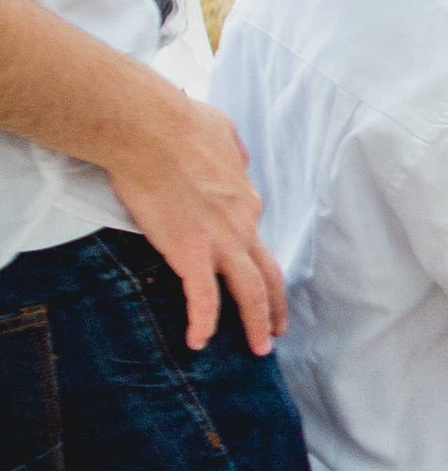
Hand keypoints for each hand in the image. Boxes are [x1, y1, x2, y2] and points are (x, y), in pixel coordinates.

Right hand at [101, 80, 287, 355]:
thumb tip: (237, 157)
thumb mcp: (219, 129)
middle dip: (274, 305)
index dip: (255, 259)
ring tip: (259, 348)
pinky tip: (198, 343)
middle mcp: (241, 224)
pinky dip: (204, 323)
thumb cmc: (177, 122)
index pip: (254, 237)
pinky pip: (204, 298)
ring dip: (256, 323)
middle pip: (267, 274)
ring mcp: (220, 240)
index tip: (251, 275)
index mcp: (243, 199)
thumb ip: (231, 149)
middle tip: (276, 330)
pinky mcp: (191, 251)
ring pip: (251, 292)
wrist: (149, 128)